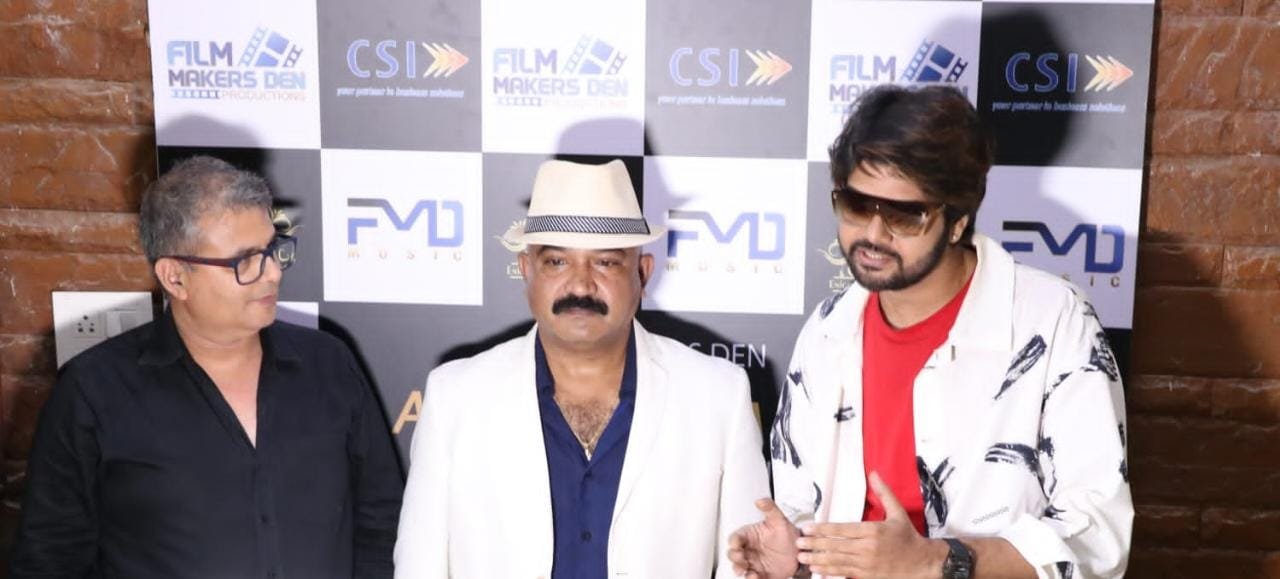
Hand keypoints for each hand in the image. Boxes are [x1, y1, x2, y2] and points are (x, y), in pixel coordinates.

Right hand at [728, 498, 801, 577]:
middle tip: (740, 558)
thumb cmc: (787, 534)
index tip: (736, 544)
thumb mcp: (780, 520)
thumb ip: (770, 509)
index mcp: (749, 536)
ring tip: (745, 571)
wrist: (800, 552)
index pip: (736, 537)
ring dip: (739, 569)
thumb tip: (761, 500)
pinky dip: (751, 578)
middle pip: (733, 554)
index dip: (734, 541)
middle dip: (734, 557)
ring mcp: (753, 563)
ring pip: (740, 567)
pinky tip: (755, 577)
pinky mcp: (760, 574)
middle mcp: (748, 550)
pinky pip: (752, 578)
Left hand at [795, 472, 947, 577]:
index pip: (841, 529)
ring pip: (837, 561)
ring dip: (817, 559)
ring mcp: (866, 564)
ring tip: (802, 557)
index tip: (807, 527)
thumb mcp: (898, 512)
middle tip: (798, 542)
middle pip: (835, 546)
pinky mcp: (867, 576)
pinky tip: (817, 569)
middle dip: (814, 544)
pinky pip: (844, 573)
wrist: (922, 563)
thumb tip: (874, 473)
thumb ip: (884, 493)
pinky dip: (829, 571)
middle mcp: (867, 548)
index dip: (822, 529)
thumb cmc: (908, 537)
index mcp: (872, 531)